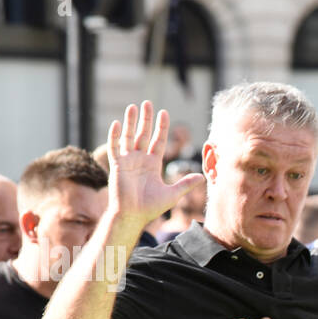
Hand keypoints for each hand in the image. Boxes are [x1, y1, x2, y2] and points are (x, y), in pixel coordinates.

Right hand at [107, 101, 205, 227]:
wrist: (133, 216)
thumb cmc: (151, 207)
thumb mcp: (173, 194)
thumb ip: (186, 183)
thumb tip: (203, 176)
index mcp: (153, 164)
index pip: (159, 141)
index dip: (161, 127)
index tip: (164, 113)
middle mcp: (140, 160)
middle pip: (143, 134)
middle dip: (146, 119)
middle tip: (148, 102)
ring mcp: (128, 161)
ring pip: (129, 137)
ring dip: (131, 122)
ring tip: (133, 106)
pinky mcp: (117, 166)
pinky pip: (114, 148)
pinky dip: (114, 136)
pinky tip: (117, 123)